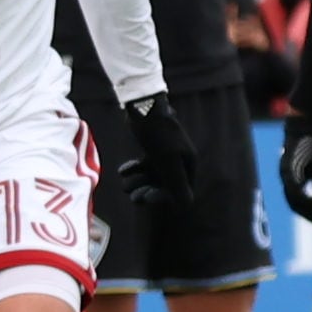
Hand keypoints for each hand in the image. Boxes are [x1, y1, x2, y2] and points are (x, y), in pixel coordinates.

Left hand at [120, 92, 201, 213]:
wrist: (144, 105)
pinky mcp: (153, 146)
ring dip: (139, 182)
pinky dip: (134, 169)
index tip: (146, 199)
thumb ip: (176, 184)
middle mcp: (180, 159)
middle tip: (133, 197)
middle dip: (149, 191)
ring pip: (153, 175)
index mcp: (188, 163)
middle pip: (165, 184)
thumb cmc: (158, 134)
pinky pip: (145, 164)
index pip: (181, 189)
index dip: (163, 196)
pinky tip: (122, 171)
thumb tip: (186, 206)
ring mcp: (166, 153)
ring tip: (124, 185)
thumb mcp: (167, 161)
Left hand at [277, 108, 311, 224]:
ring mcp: (285, 175)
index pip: (298, 204)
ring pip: (293, 200)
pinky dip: (308, 199)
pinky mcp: (287, 169)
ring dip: (310, 210)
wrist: (307, 125)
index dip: (310, 214)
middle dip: (310, 216)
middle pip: (294, 206)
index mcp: (293, 180)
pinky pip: (295, 190)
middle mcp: (286, 179)